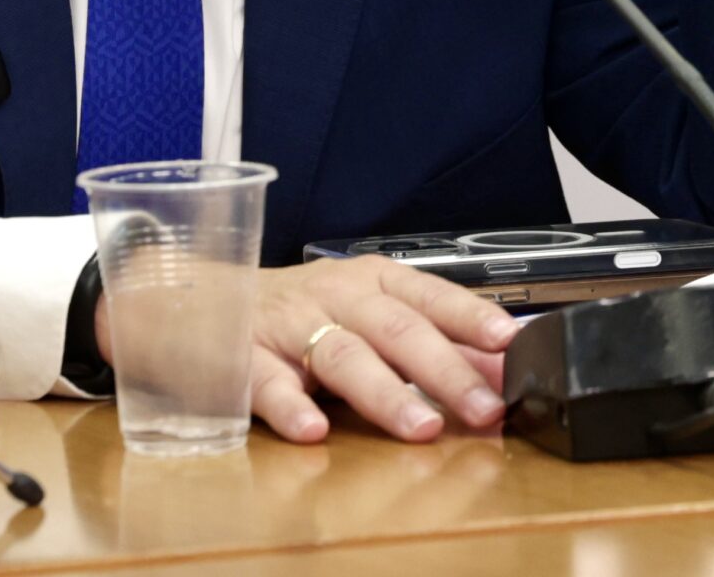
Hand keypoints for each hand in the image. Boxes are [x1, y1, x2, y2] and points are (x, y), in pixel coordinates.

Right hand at [246, 256, 516, 442]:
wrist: (205, 301)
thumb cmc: (304, 312)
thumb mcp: (371, 316)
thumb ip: (438, 344)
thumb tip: (506, 372)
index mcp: (372, 283)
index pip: (429, 295)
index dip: (469, 317)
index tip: (508, 340)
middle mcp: (334, 298)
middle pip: (395, 329)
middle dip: (445, 370)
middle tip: (484, 408)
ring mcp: (289, 327)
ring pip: (342, 356)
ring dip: (385, 393)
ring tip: (421, 427)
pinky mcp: (246, 360)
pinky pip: (268, 383)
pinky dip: (291, 407)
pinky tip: (313, 431)